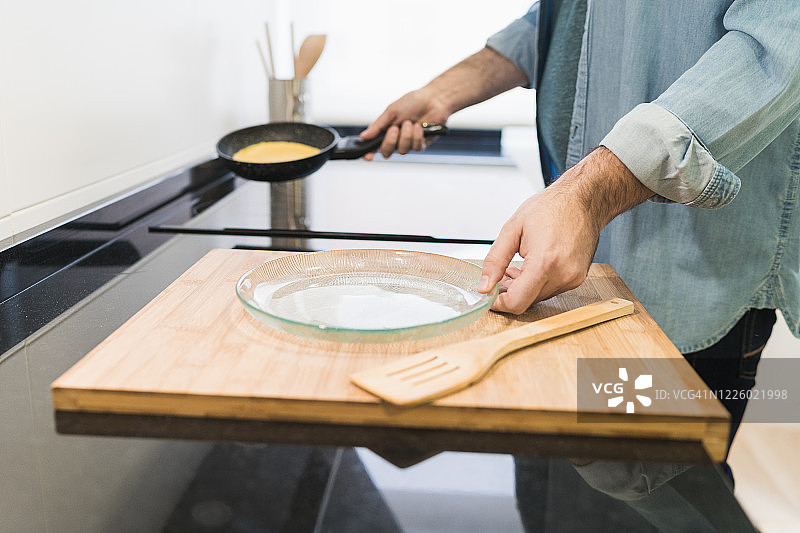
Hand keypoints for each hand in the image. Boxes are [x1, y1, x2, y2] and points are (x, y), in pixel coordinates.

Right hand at [360, 88, 450, 159]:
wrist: (433, 99)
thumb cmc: (413, 102)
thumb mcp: (391, 112)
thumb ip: (378, 125)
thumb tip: (364, 136)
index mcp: (386, 131)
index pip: (374, 146)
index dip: (369, 153)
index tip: (368, 156)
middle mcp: (396, 139)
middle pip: (387, 152)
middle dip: (390, 141)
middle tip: (395, 128)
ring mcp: (408, 143)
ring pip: (402, 150)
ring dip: (406, 136)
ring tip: (411, 122)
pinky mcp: (421, 144)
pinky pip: (415, 147)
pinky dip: (417, 136)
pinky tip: (419, 126)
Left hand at [479, 185, 600, 313]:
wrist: (583, 200)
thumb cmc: (551, 207)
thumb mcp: (512, 229)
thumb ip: (495, 261)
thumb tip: (484, 285)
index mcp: (544, 262)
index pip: (517, 302)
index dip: (498, 303)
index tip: (489, 296)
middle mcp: (562, 275)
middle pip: (527, 301)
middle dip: (509, 292)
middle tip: (499, 276)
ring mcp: (572, 279)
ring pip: (538, 297)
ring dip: (523, 288)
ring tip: (515, 268)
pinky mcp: (577, 278)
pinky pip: (551, 290)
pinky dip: (537, 284)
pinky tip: (531, 267)